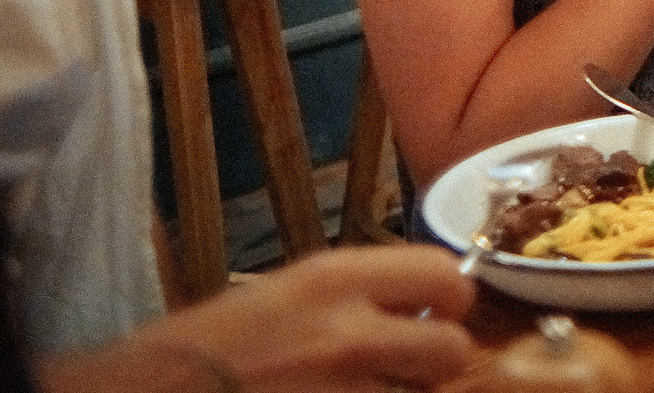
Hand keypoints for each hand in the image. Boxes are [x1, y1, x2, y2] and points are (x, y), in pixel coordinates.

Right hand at [46, 247, 473, 391]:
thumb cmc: (202, 349)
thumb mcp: (284, 296)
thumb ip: (355, 298)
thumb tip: (420, 309)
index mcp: (333, 280)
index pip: (442, 273)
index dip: (449, 300)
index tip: (436, 314)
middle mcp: (349, 334)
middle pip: (451, 349)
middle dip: (435, 365)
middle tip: (408, 372)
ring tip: (358, 391)